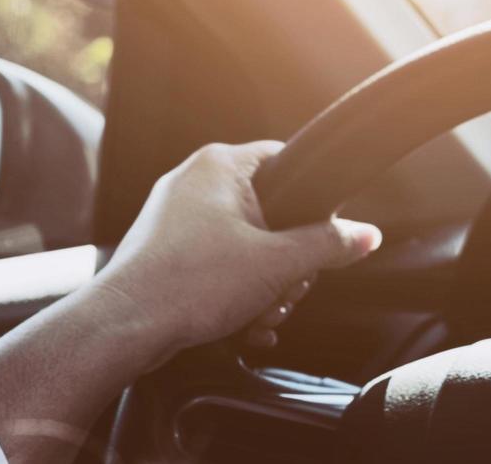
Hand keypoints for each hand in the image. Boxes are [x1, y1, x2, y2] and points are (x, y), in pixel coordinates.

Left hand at [85, 141, 381, 368]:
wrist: (124, 328)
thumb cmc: (187, 285)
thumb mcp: (277, 264)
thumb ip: (328, 245)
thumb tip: (366, 235)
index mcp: (219, 165)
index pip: (285, 161)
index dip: (311, 203)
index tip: (320, 235)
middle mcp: (194, 181)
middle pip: (270, 213)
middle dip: (286, 263)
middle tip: (285, 288)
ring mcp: (175, 216)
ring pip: (245, 245)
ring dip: (263, 286)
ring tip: (259, 313)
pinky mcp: (165, 249)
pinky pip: (217, 264)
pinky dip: (236, 293)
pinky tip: (244, 324)